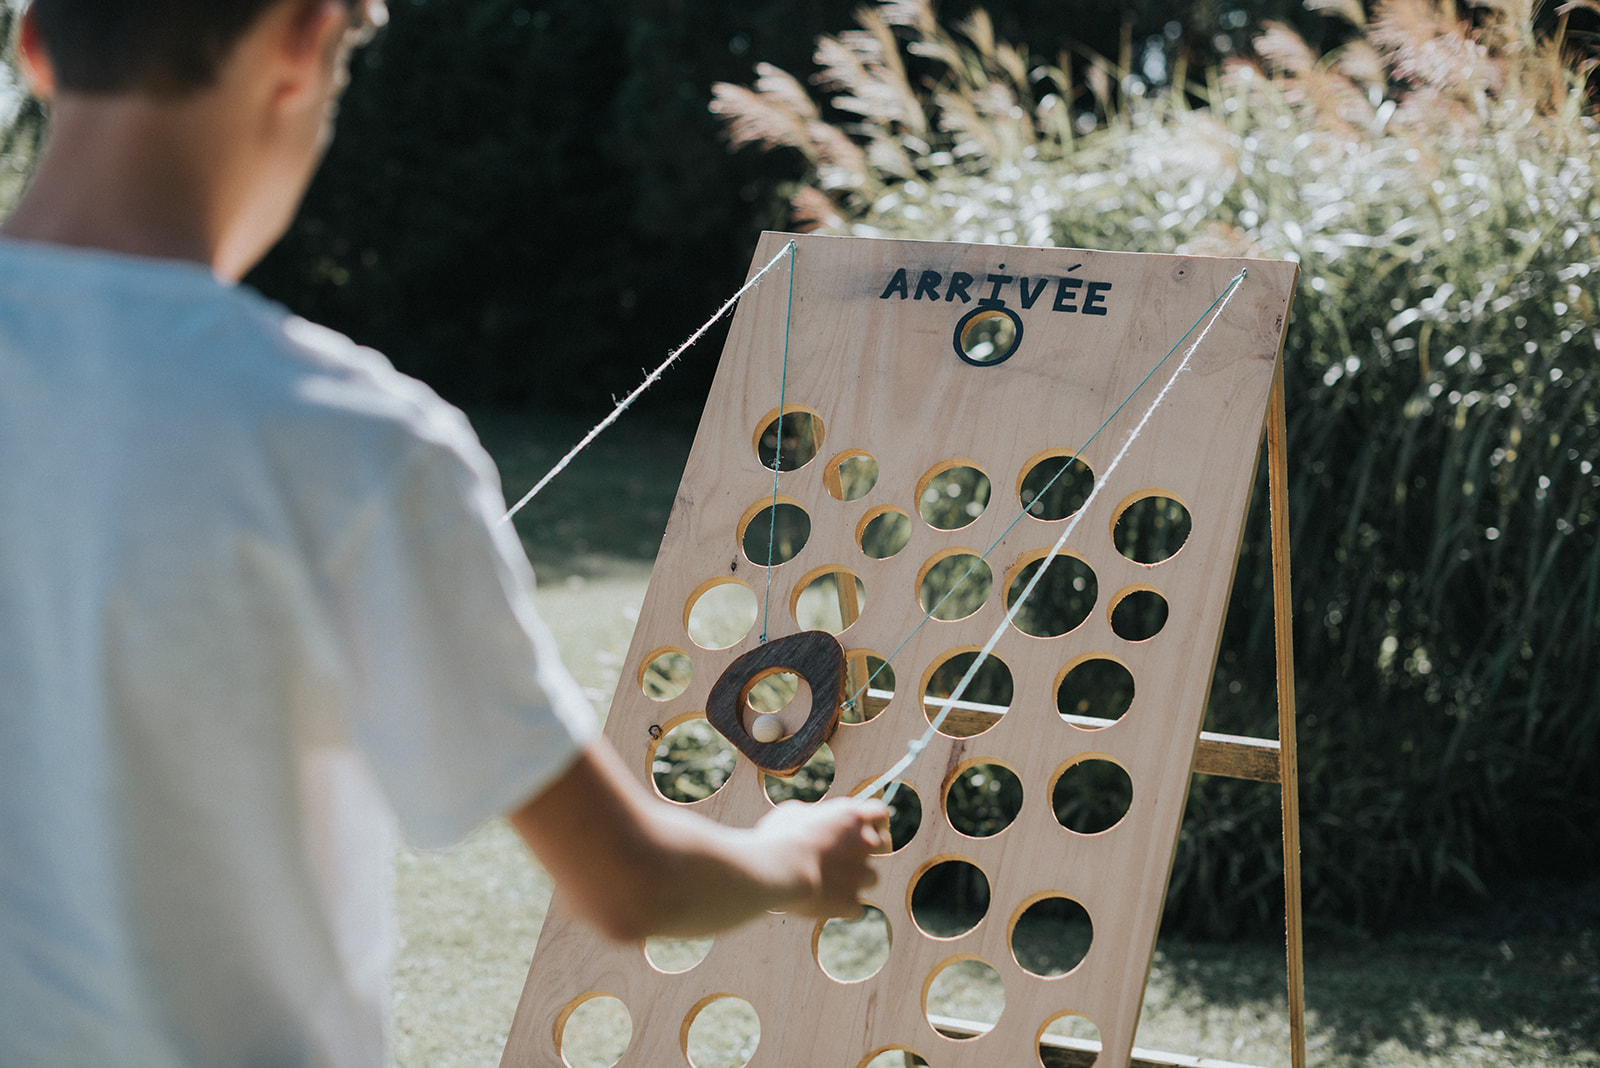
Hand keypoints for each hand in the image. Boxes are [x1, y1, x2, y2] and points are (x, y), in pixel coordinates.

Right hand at [754, 796, 890, 919]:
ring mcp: (861, 875)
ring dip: (855, 879)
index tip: (861, 826)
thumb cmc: (779, 837)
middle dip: (867, 850)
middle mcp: (865, 844)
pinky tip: (822, 901)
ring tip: (827, 881)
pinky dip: (842, 906)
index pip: (879, 813)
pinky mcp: (851, 903)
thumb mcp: (793, 813)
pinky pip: (855, 907)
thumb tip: (815, 822)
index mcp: (852, 817)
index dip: (873, 820)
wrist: (779, 870)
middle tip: (845, 856)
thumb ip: (815, 817)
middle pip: (883, 844)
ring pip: (871, 878)